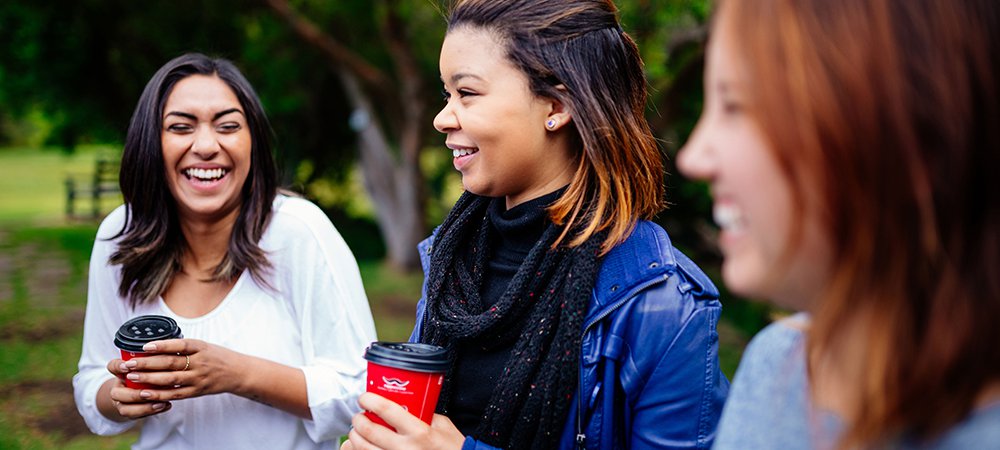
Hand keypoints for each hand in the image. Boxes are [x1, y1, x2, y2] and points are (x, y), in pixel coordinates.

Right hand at [101, 363, 171, 419]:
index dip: (119, 367)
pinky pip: (138, 415)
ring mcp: (122, 403)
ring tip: (161, 402)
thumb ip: (150, 358)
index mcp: (120, 372)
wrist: (137, 391)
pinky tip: (167, 405)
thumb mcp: (147, 363)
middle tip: (147, 393)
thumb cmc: (146, 372)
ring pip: (126, 409)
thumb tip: (166, 348)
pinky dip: (152, 411)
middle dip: (133, 394)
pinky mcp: (131, 413)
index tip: (128, 366)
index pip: (113, 367)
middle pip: (117, 394)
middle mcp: (118, 389)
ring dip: (144, 407)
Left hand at [118, 338, 243, 402]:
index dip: (162, 345)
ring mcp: (199, 378)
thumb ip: (184, 347)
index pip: (179, 345)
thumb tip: (158, 345)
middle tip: (129, 364)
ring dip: (149, 378)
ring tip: (133, 376)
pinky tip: (146, 393)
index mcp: (201, 347)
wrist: (239, 373)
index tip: (144, 346)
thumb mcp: (204, 346)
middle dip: (147, 363)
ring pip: (171, 379)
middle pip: (171, 363)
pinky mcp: (198, 391)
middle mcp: (200, 362)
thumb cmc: (218, 357)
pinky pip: (176, 394)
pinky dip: (160, 394)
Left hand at [342, 392, 464, 449]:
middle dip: (358, 419)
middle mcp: (405, 449)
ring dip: (355, 437)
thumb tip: (406, 403)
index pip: (386, 410)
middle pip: (369, 430)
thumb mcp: (441, 425)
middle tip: (359, 415)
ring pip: (363, 448)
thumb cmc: (452, 447)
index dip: (370, 400)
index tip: (365, 397)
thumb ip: (423, 413)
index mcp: (419, 432)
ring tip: (358, 432)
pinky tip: (358, 447)